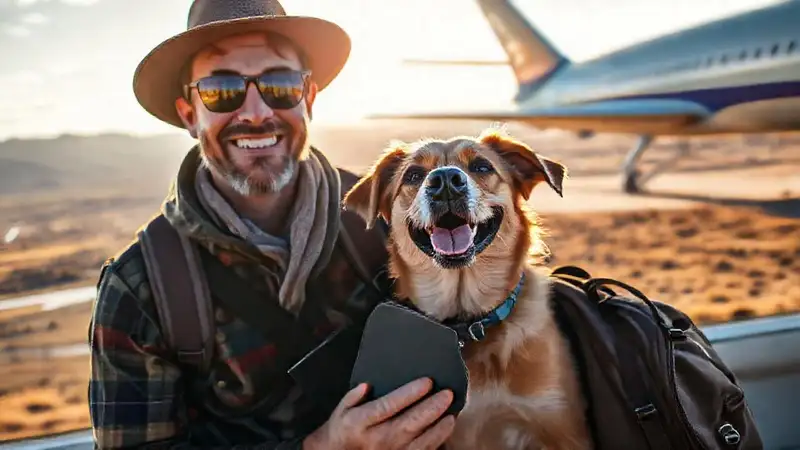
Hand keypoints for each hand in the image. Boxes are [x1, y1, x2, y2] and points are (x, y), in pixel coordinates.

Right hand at [303, 377, 455, 449]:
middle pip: (408, 423)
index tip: (427, 382)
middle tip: (447, 394)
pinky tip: (446, 427)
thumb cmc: (342, 432)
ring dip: (438, 427)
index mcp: (361, 422)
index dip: (409, 394)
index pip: (388, 406)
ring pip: (419, 441)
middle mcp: (377, 439)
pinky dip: (437, 440)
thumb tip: (367, 385)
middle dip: (430, 408)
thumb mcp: (340, 410)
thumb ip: (352, 396)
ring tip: (451, 411)